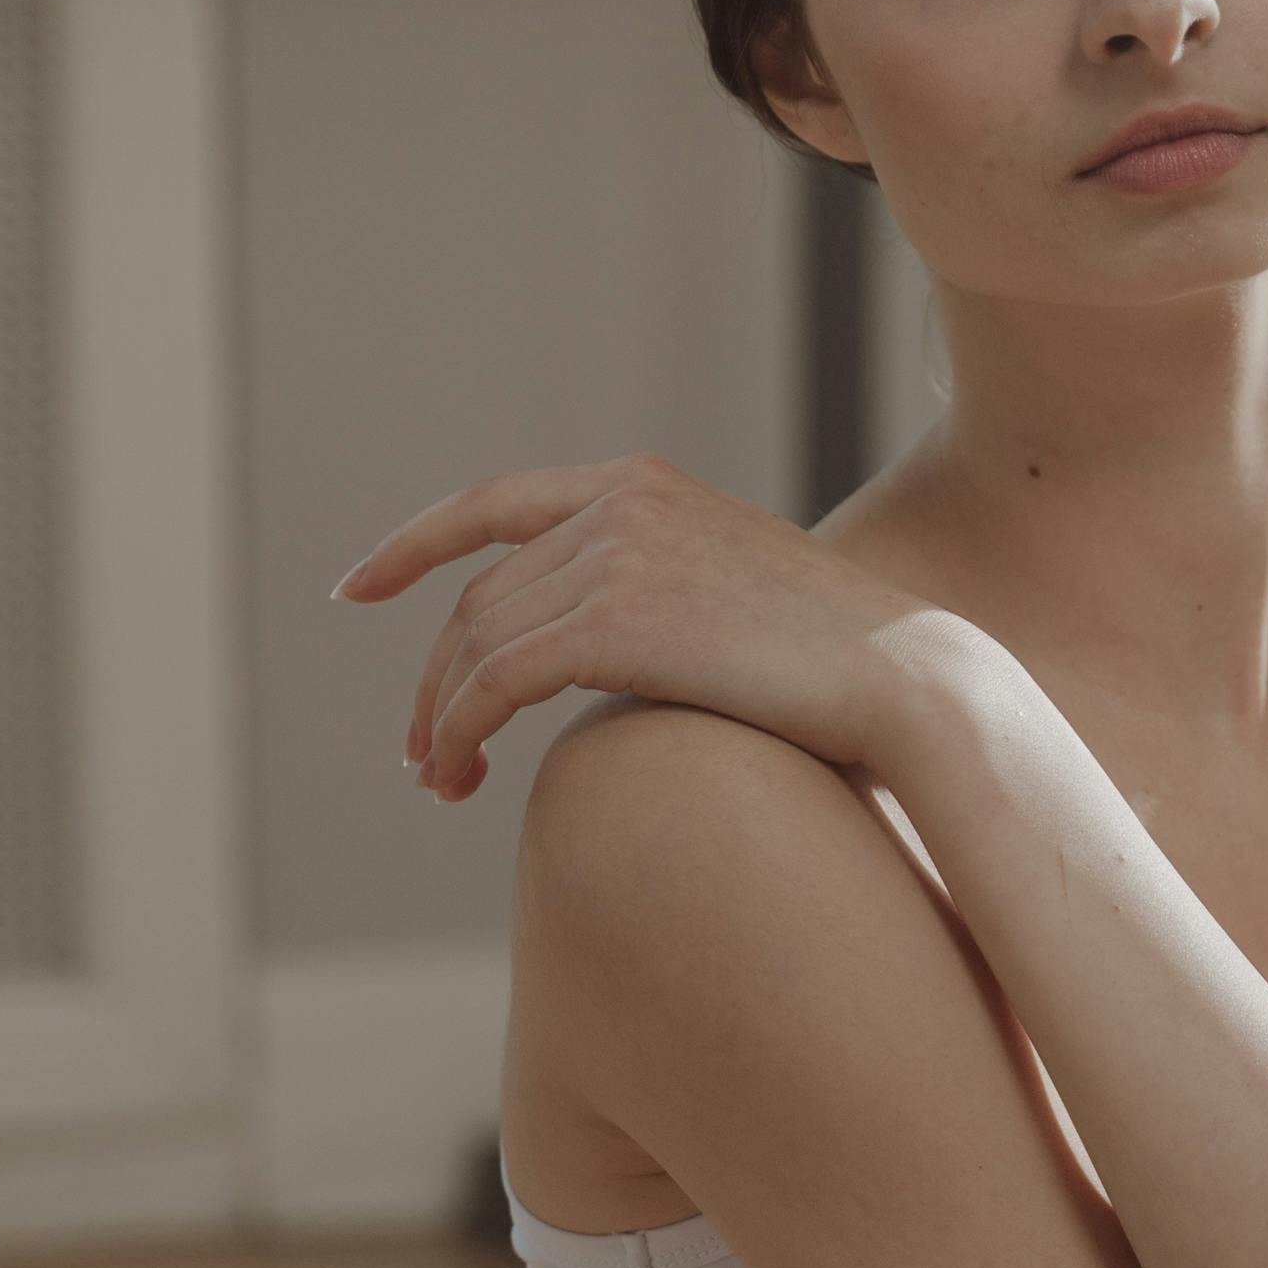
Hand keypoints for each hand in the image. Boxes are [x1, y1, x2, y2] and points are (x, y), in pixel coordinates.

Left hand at [331, 453, 974, 794]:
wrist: (908, 677)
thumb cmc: (841, 664)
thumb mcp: (734, 599)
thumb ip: (661, 599)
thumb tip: (604, 655)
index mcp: (645, 484)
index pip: (497, 505)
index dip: (415, 545)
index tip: (359, 588)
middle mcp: (620, 502)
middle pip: (480, 596)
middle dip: (437, 678)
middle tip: (424, 756)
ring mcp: (615, 553)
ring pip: (478, 642)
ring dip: (442, 717)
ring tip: (441, 782)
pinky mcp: (613, 618)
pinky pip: (496, 679)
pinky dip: (459, 729)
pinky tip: (460, 775)